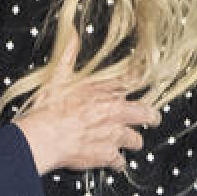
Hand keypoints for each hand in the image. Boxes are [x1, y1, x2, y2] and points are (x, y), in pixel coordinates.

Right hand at [12, 45, 159, 174]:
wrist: (45, 136)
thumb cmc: (50, 107)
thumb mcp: (58, 76)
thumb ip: (69, 54)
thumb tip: (73, 33)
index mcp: (105, 89)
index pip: (135, 80)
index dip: (142, 80)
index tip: (145, 78)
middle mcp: (115, 111)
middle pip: (148, 114)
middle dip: (151, 116)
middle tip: (150, 117)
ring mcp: (114, 135)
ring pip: (137, 140)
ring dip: (131, 140)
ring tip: (127, 141)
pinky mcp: (108, 155)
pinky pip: (120, 162)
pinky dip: (116, 162)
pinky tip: (112, 161)